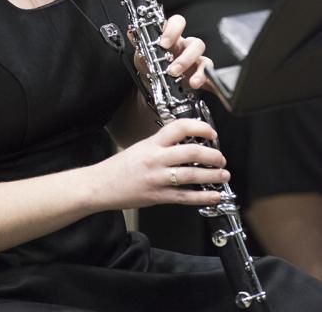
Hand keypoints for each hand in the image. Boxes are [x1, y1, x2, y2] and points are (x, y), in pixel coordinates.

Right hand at [94, 118, 228, 209]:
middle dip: (212, 155)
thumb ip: (162, 145)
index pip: (179, 128)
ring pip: (192, 175)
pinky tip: (214, 196)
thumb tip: (186, 144)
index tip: (211, 132)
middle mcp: (156, 159)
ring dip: (212, 175)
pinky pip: (186, 197)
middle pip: (191, 152)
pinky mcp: (159, 196)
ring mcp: (158, 178)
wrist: (101, 185)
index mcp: (152, 144)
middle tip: (221, 157)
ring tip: (223, 175)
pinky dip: (204, 197)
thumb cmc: (119, 167)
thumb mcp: (140, 147)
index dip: (199, 128)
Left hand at [133, 14, 213, 91]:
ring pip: (205, 61)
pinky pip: (212, 80)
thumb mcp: (142, 53)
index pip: (178, 23)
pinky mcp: (201, 77)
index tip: (163, 43)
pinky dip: (212, 84)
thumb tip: (131, 32)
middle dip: (185, 58)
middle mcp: (186, 47)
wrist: (152, 84)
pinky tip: (208, 89)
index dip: (173, 30)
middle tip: (172, 70)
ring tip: (191, 83)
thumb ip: (139, 42)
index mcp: (173, 37)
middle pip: (196, 44)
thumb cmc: (150, 63)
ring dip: (199, 72)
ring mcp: (196, 63)